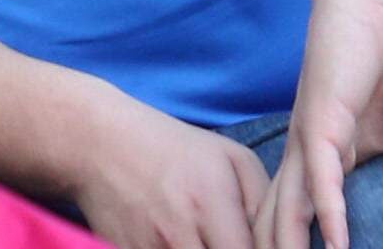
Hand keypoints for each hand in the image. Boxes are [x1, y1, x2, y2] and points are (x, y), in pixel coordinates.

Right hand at [72, 92, 272, 248]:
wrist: (99, 144)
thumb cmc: (175, 149)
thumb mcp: (231, 158)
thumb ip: (265, 204)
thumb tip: (283, 244)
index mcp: (211, 203)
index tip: (263, 248)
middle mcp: (180, 232)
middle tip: (230, 241)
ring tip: (208, 240)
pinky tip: (182, 242)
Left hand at [264, 0, 382, 248]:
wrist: (373, 9)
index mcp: (321, 159)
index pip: (301, 217)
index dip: (298, 248)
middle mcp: (304, 155)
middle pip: (282, 220)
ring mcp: (308, 140)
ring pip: (291, 206)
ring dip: (292, 245)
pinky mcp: (321, 122)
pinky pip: (320, 175)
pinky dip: (328, 210)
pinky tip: (335, 243)